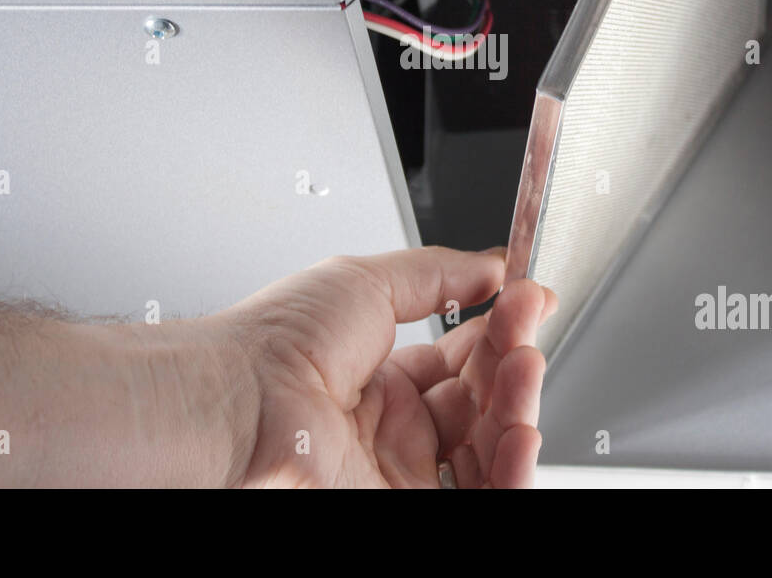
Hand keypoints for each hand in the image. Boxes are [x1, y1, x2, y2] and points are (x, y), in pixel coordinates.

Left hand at [218, 246, 556, 487]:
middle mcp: (392, 429)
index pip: (463, 360)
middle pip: (482, 402)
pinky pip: (481, 494)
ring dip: (519, 407)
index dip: (500, 330)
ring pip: (489, 449)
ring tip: (525, 366)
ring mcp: (399, 472)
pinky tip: (522, 430)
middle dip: (513, 358)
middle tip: (526, 325)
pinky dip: (513, 468)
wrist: (242, 401)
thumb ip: (439, 275)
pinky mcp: (407, 505)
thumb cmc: (277, 345)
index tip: (530, 299)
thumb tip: (492, 266)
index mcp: (380, 380)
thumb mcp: (368, 282)